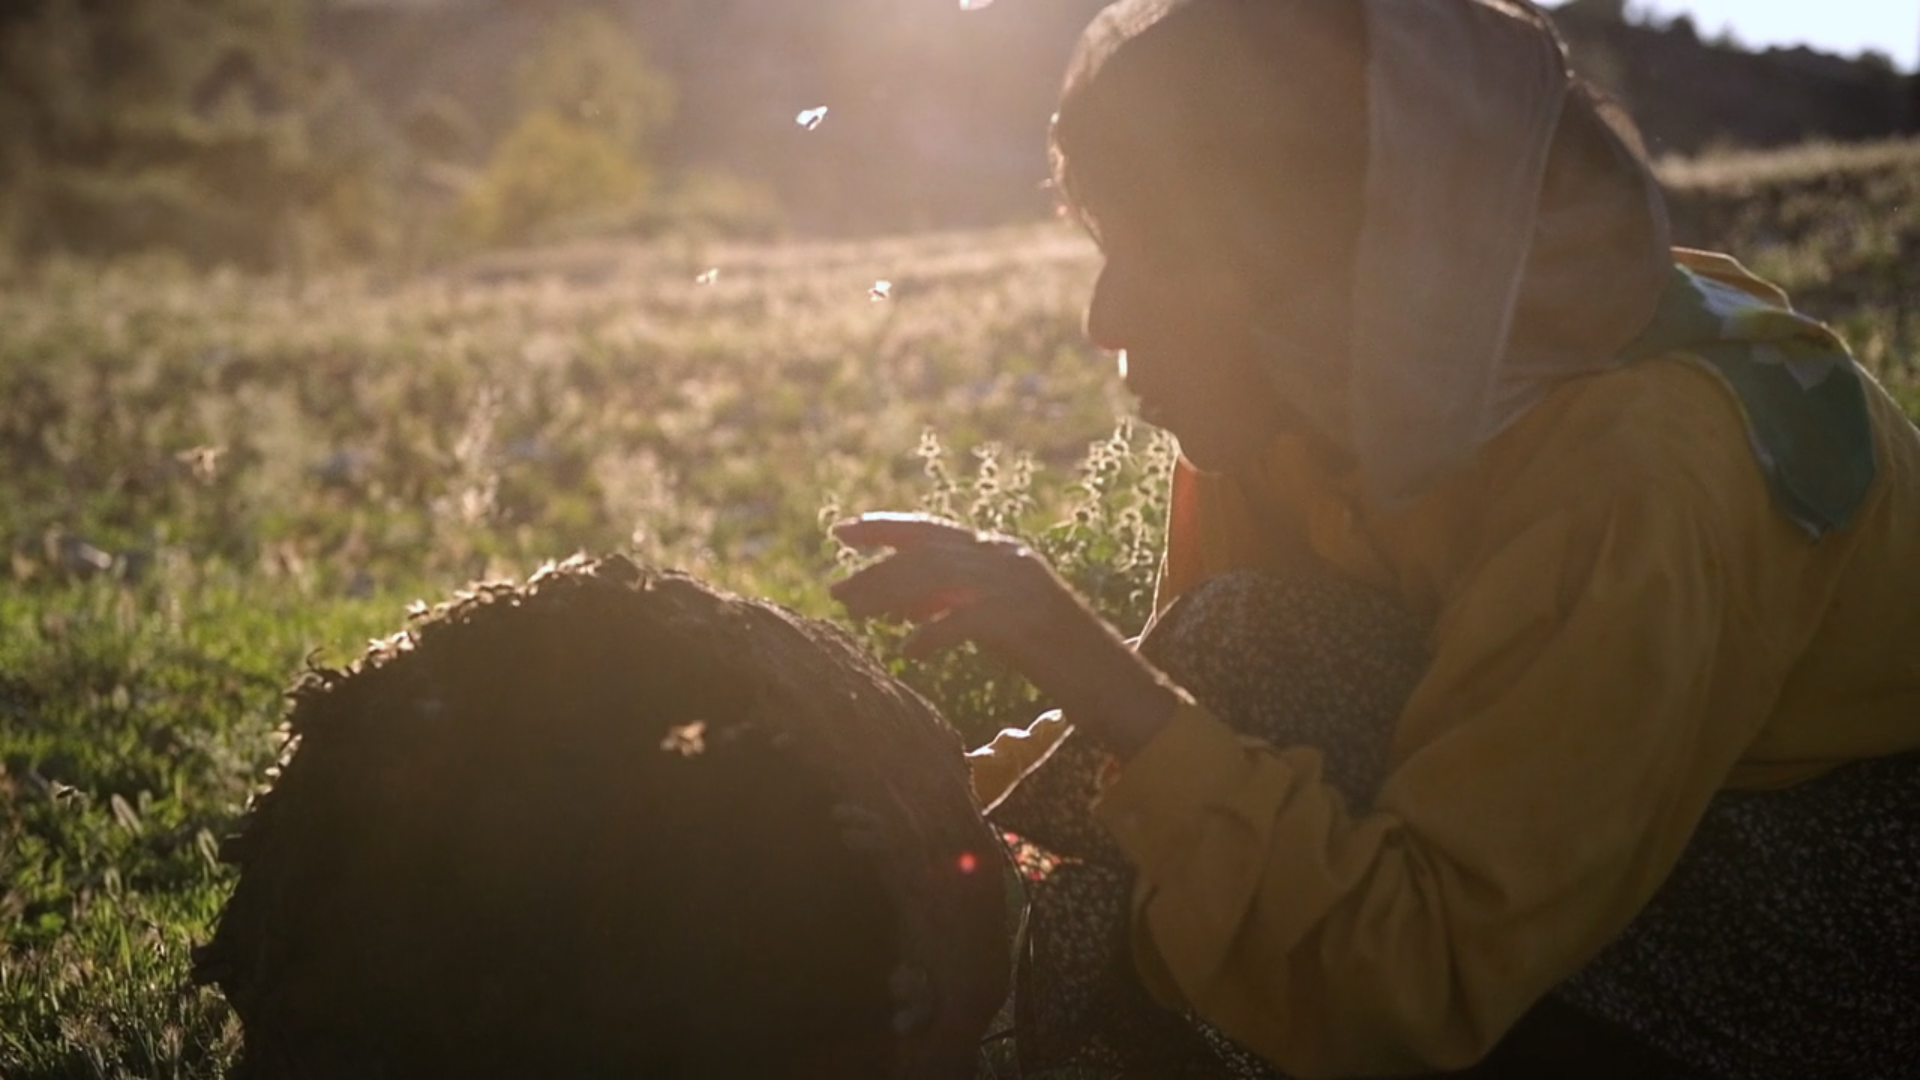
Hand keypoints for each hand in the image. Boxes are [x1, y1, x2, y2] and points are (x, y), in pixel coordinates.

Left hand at [829, 512, 1177, 757]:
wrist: (1113, 682)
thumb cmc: (1053, 658)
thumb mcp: (997, 622)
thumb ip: (955, 604)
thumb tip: (903, 606)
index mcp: (1002, 553)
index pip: (933, 530)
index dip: (886, 528)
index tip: (842, 532)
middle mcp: (1008, 558)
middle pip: (928, 551)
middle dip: (876, 567)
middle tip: (835, 588)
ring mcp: (1019, 585)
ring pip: (940, 576)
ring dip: (892, 595)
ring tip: (856, 615)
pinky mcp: (1027, 618)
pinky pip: (968, 617)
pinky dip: (934, 632)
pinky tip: (909, 651)